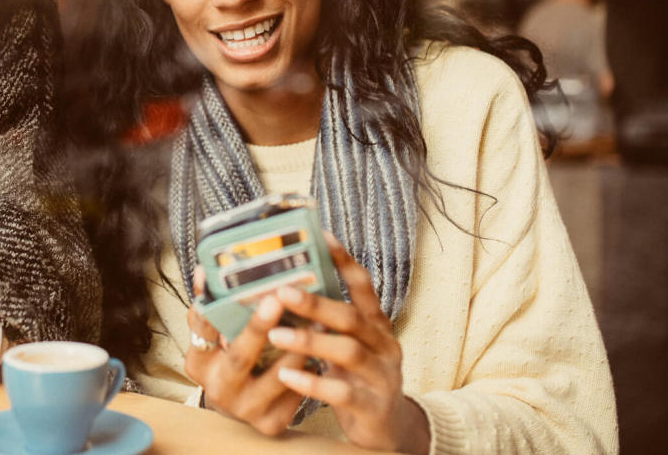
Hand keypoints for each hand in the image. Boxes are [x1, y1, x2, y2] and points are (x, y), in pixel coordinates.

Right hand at [183, 267, 304, 435]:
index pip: (202, 332)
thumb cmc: (230, 360)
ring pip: (278, 374)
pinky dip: (311, 367)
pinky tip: (325, 347)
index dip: (210, 308)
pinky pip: (296, 390)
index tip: (217, 279)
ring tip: (318, 318)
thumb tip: (206, 269)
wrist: (241, 406)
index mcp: (199, 364)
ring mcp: (246, 409)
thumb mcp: (214, 339)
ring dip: (300, 345)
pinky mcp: (272, 422)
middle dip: (258, 328)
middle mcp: (219, 389)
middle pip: (239, 356)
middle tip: (276, 299)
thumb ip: (211, 308)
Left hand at [267, 232, 429, 453]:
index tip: (321, 236)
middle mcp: (384, 346)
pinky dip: (312, 382)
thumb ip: (328, 323)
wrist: (391, 430)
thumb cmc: (358, 379)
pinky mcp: (372, 407)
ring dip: (309, 341)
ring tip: (275, 333)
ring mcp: (381, 377)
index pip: (363, 287)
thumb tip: (285, 289)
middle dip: (316, 303)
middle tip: (281, 292)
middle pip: (352, 318)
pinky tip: (286, 375)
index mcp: (376, 326)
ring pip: (347, 352)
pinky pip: (342, 392)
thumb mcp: (349, 346)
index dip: (344, 261)